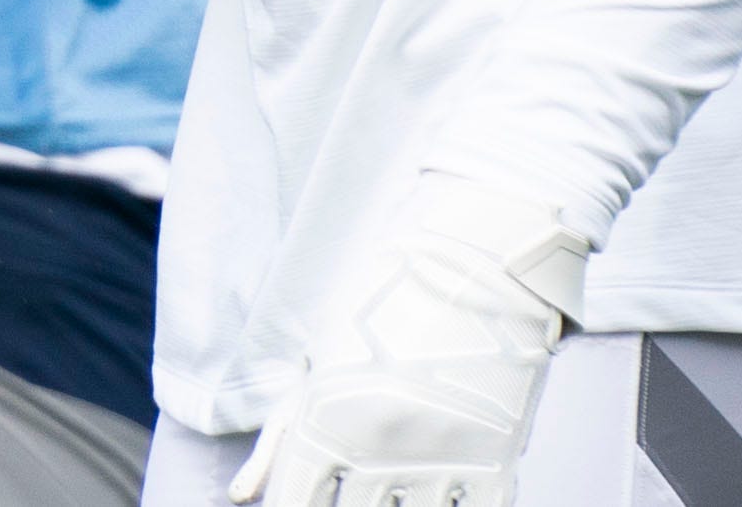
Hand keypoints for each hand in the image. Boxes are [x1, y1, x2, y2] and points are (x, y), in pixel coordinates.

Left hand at [232, 178, 586, 506]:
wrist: (471, 258)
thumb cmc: (381, 304)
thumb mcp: (320, 360)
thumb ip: (283, 438)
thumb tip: (245, 497)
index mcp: (326, 417)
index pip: (293, 498)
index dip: (288, 506)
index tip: (286, 506)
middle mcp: (378, 443)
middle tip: (359, 492)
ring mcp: (440, 453)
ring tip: (395, 492)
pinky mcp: (497, 457)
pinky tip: (445, 501)